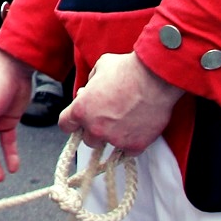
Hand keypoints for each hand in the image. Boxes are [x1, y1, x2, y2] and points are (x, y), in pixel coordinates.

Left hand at [59, 51, 181, 154]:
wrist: (156, 77)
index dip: (72, 121)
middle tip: (108, 118)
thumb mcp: (100, 68)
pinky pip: (127, 152)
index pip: (65, 125)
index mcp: (81, 109)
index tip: (79, 120)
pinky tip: (136, 130)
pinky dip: (131, 142)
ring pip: (107, 146)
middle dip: (95, 129)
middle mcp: (95, 128)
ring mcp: (115, 139)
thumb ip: (91, 84)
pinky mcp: (135, 145)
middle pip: (87, 139)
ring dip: (112, 137)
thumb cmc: (127, 69)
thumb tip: (89, 92)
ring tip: (125, 122)